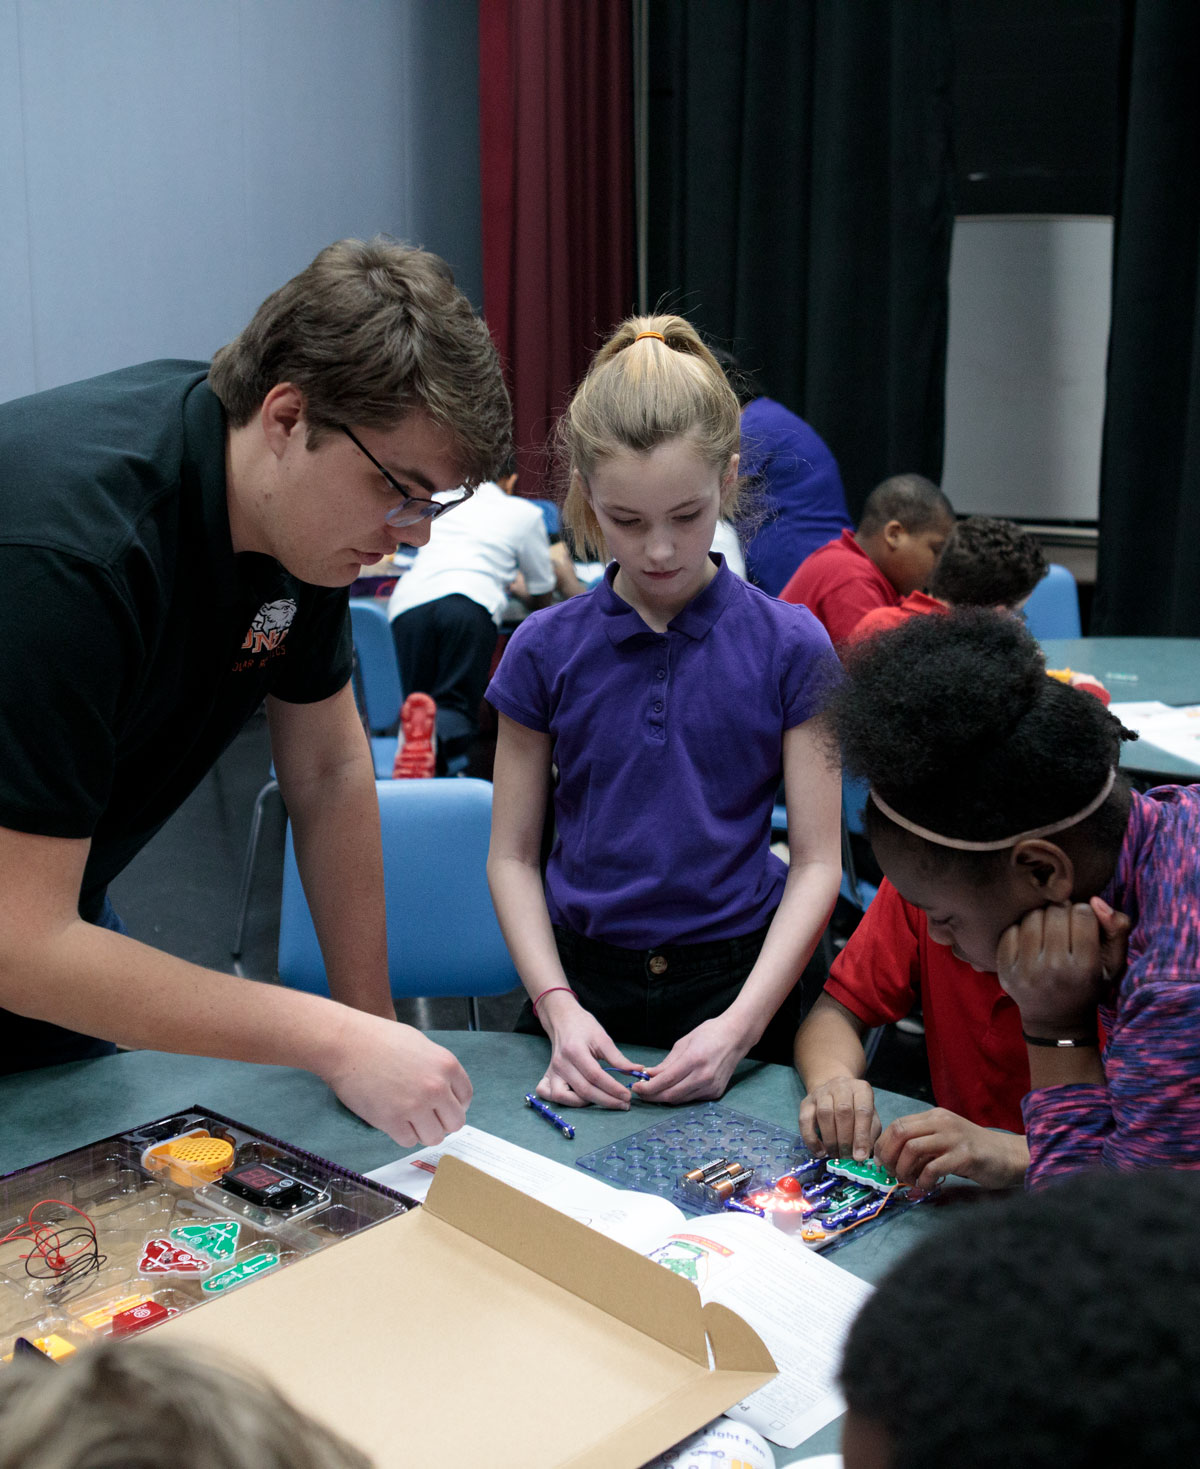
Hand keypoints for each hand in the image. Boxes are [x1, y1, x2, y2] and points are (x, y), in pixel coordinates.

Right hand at [317, 1013, 471, 1146]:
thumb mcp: (420, 1044)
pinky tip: (394, 1121)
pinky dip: (403, 1135)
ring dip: (423, 1132)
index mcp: (447, 1065)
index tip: (444, 1107)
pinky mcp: (392, 1121)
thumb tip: (445, 1089)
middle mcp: (436, 1087)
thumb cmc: (379, 1038)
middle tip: (427, 1117)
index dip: (455, 1105)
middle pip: (455, 1122)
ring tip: (410, 1120)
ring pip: (434, 1137)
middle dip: (442, 1122)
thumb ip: (437, 1068)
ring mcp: (415, 1106)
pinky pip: (409, 1142)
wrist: (346, 1043)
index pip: (466, 1097)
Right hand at [536, 996, 640, 1108]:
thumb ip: (618, 1058)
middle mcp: (561, 1063)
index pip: (595, 1076)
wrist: (563, 1019)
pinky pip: (549, 1095)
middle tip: (624, 1104)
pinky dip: (563, 1101)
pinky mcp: (547, 1076)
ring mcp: (552, 1071)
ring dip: (586, 1103)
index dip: (613, 1088)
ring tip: (603, 1099)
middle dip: (607, 1100)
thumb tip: (637, 1071)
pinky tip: (578, 1099)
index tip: (627, 1095)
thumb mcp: (603, 1038)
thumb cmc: (584, 1027)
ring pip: (565, 1097)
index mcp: (574, 1050)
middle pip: (584, 1090)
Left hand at [632, 1015, 749, 1104]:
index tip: (636, 1087)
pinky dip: (679, 1096)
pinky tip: (672, 1088)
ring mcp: (711, 1087)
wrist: (736, 1036)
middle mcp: (704, 1076)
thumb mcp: (683, 1042)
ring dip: (664, 1097)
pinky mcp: (716, 1093)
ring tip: (653, 1090)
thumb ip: (666, 1063)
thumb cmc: (709, 1034)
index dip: (648, 1087)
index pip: (665, 1081)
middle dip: (652, 1096)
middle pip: (671, 1095)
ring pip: (680, 1100)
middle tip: (640, 1092)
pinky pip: (691, 1099)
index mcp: (694, 1059)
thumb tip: (648, 1075)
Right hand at [798, 1077, 879, 1160]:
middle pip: (843, 1111)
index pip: (863, 1111)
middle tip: (847, 1157)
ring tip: (835, 1154)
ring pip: (824, 1114)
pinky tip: (820, 1152)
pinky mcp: (806, 1102)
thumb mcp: (871, 1118)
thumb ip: (870, 1135)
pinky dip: (811, 1139)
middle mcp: (841, 1086)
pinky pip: (805, 1120)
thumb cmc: (857, 1109)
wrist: (835, 1091)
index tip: (860, 1156)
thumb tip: (862, 1155)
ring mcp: (821, 1092)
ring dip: (830, 1140)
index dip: (861, 1135)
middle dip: (845, 1139)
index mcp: (861, 1089)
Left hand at [875, 1109, 1028, 1191]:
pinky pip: (933, 1167)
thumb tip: (893, 1160)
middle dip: (889, 1155)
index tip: (883, 1162)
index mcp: (934, 1116)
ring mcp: (954, 1137)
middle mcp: (942, 1122)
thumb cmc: (974, 1151)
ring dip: (904, 1169)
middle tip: (892, 1173)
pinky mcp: (965, 1155)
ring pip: (912, 1148)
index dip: (884, 1144)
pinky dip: (924, 1180)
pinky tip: (926, 1187)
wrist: (1009, 1155)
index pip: (898, 1124)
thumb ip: (923, 1144)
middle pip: (900, 1132)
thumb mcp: (945, 1140)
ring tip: (909, 1181)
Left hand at [996, 897, 1130, 1037]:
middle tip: (1065, 927)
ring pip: (1032, 917)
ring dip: (1041, 918)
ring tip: (1048, 932)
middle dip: (1062, 913)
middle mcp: (1054, 969)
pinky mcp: (1005, 971)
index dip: (1084, 913)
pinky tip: (1031, 943)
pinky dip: (1020, 930)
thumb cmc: (1089, 984)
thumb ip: (1117, 928)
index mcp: (1085, 967)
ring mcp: (1026, 971)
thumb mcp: (1113, 963)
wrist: (1056, 1020)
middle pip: (1055, 912)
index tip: (1083, 925)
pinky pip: (1010, 930)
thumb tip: (1095, 900)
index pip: (1082, 913)